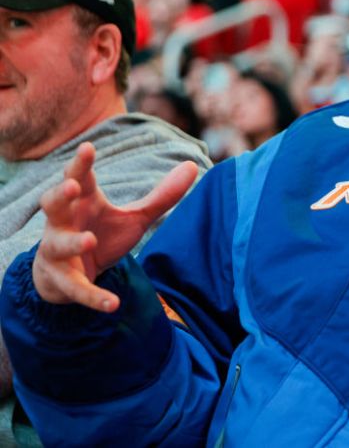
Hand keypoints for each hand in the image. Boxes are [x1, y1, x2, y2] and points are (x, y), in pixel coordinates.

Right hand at [32, 142, 198, 312]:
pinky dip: (93, 296)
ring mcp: (59, 252)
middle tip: (71, 185)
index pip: (78, 178)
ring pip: (57, 244)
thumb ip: (162, 196)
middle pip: (53, 204)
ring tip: (88, 239)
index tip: (88, 147)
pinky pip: (76, 289)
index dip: (81, 164)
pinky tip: (112, 304)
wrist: (69, 275)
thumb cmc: (101, 233)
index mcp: (83, 203)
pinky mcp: (64, 281)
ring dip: (71, 242)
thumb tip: (193, 166)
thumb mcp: (135, 216)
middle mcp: (64, 223)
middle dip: (59, 194)